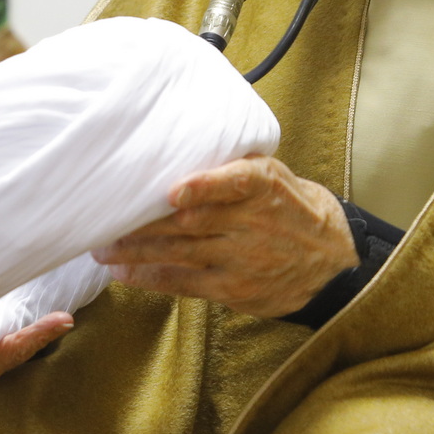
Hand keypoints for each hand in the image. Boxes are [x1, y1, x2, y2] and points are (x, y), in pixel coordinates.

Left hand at [90, 155, 356, 319]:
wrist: (331, 261)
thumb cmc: (292, 209)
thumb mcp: (276, 176)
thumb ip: (235, 167)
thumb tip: (181, 144)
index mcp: (263, 185)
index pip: (237, 181)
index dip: (205, 186)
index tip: (174, 190)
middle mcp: (251, 222)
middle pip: (191, 221)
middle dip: (144, 221)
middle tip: (103, 215)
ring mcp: (241, 258)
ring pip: (180, 252)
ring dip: (136, 250)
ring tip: (102, 247)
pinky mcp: (233, 289)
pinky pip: (185, 282)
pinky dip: (152, 277)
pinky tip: (125, 272)